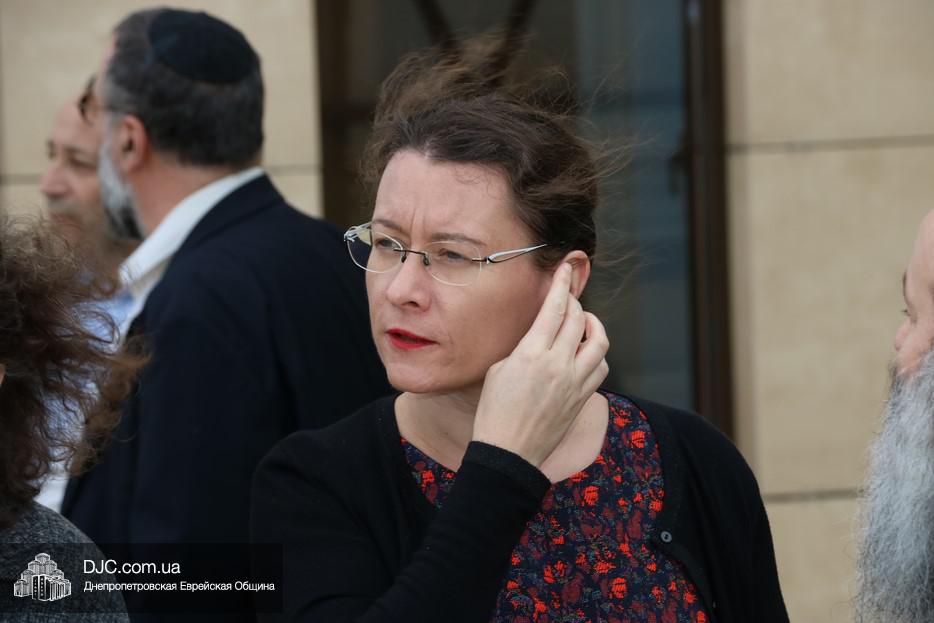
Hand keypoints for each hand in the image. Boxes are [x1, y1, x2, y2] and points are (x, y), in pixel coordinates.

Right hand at [472, 263, 609, 467]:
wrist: (509, 453)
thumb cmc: (494, 412)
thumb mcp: (499, 370)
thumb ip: (524, 348)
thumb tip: (540, 337)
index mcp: (532, 354)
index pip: (555, 308)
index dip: (562, 284)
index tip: (566, 268)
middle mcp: (558, 365)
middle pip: (578, 319)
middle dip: (574, 302)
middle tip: (567, 298)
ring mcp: (574, 382)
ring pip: (599, 342)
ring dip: (593, 326)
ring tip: (584, 323)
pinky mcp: (582, 398)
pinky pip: (600, 367)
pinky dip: (597, 354)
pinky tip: (587, 353)